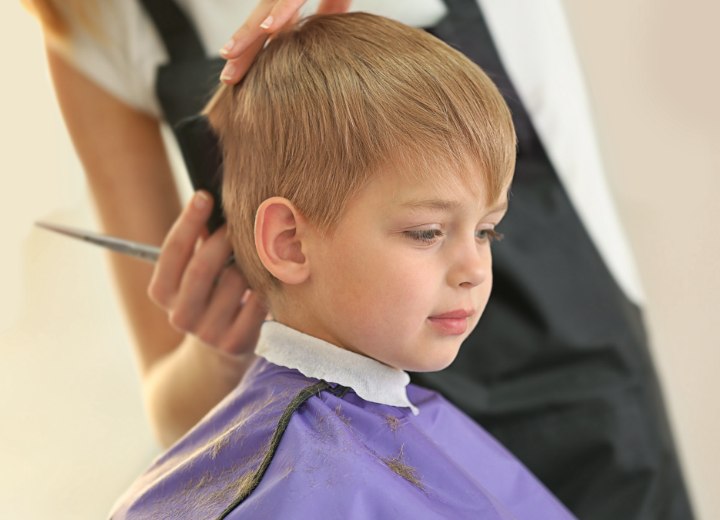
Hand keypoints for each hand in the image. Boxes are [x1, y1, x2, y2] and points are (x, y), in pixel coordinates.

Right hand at [148, 191, 267, 354]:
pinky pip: (257, 302)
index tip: (204, 195)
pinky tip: (271, 275)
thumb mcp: (196, 273)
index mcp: (162, 293)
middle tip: (240, 222)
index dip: (188, 221)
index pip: (172, 252)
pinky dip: (265, 284)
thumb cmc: (211, 294)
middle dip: (223, 239)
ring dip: (249, 261)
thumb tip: (214, 200)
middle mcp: (180, 316)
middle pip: (202, 267)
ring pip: (234, 282)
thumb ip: (200, 242)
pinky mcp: (236, 344)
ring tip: (258, 251)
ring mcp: (208, 333)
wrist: (219, 352)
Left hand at [218, 0, 351, 83]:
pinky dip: (282, 11)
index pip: (270, 28)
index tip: (239, 78)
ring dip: (248, 32)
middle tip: (227, 78)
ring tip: (229, 54)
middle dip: (243, 50)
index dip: (254, 52)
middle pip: (261, 21)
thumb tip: (327, 36)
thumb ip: (331, 11)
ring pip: (268, 7)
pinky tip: (268, 28)